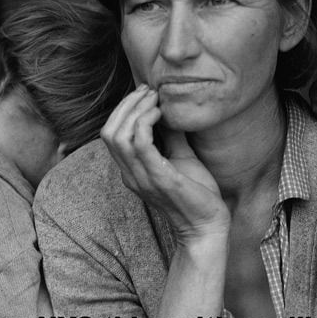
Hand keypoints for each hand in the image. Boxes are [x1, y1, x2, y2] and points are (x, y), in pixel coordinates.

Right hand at [101, 84, 229, 240]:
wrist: (208, 226)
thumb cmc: (196, 194)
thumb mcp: (181, 158)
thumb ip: (171, 136)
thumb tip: (170, 109)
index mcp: (132, 170)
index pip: (110, 134)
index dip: (123, 109)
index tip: (145, 93)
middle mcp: (130, 175)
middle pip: (108, 132)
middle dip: (126, 105)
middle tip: (149, 91)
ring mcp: (142, 178)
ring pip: (118, 135)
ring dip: (135, 110)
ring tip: (155, 99)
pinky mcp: (159, 179)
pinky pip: (140, 144)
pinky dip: (146, 122)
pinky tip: (161, 114)